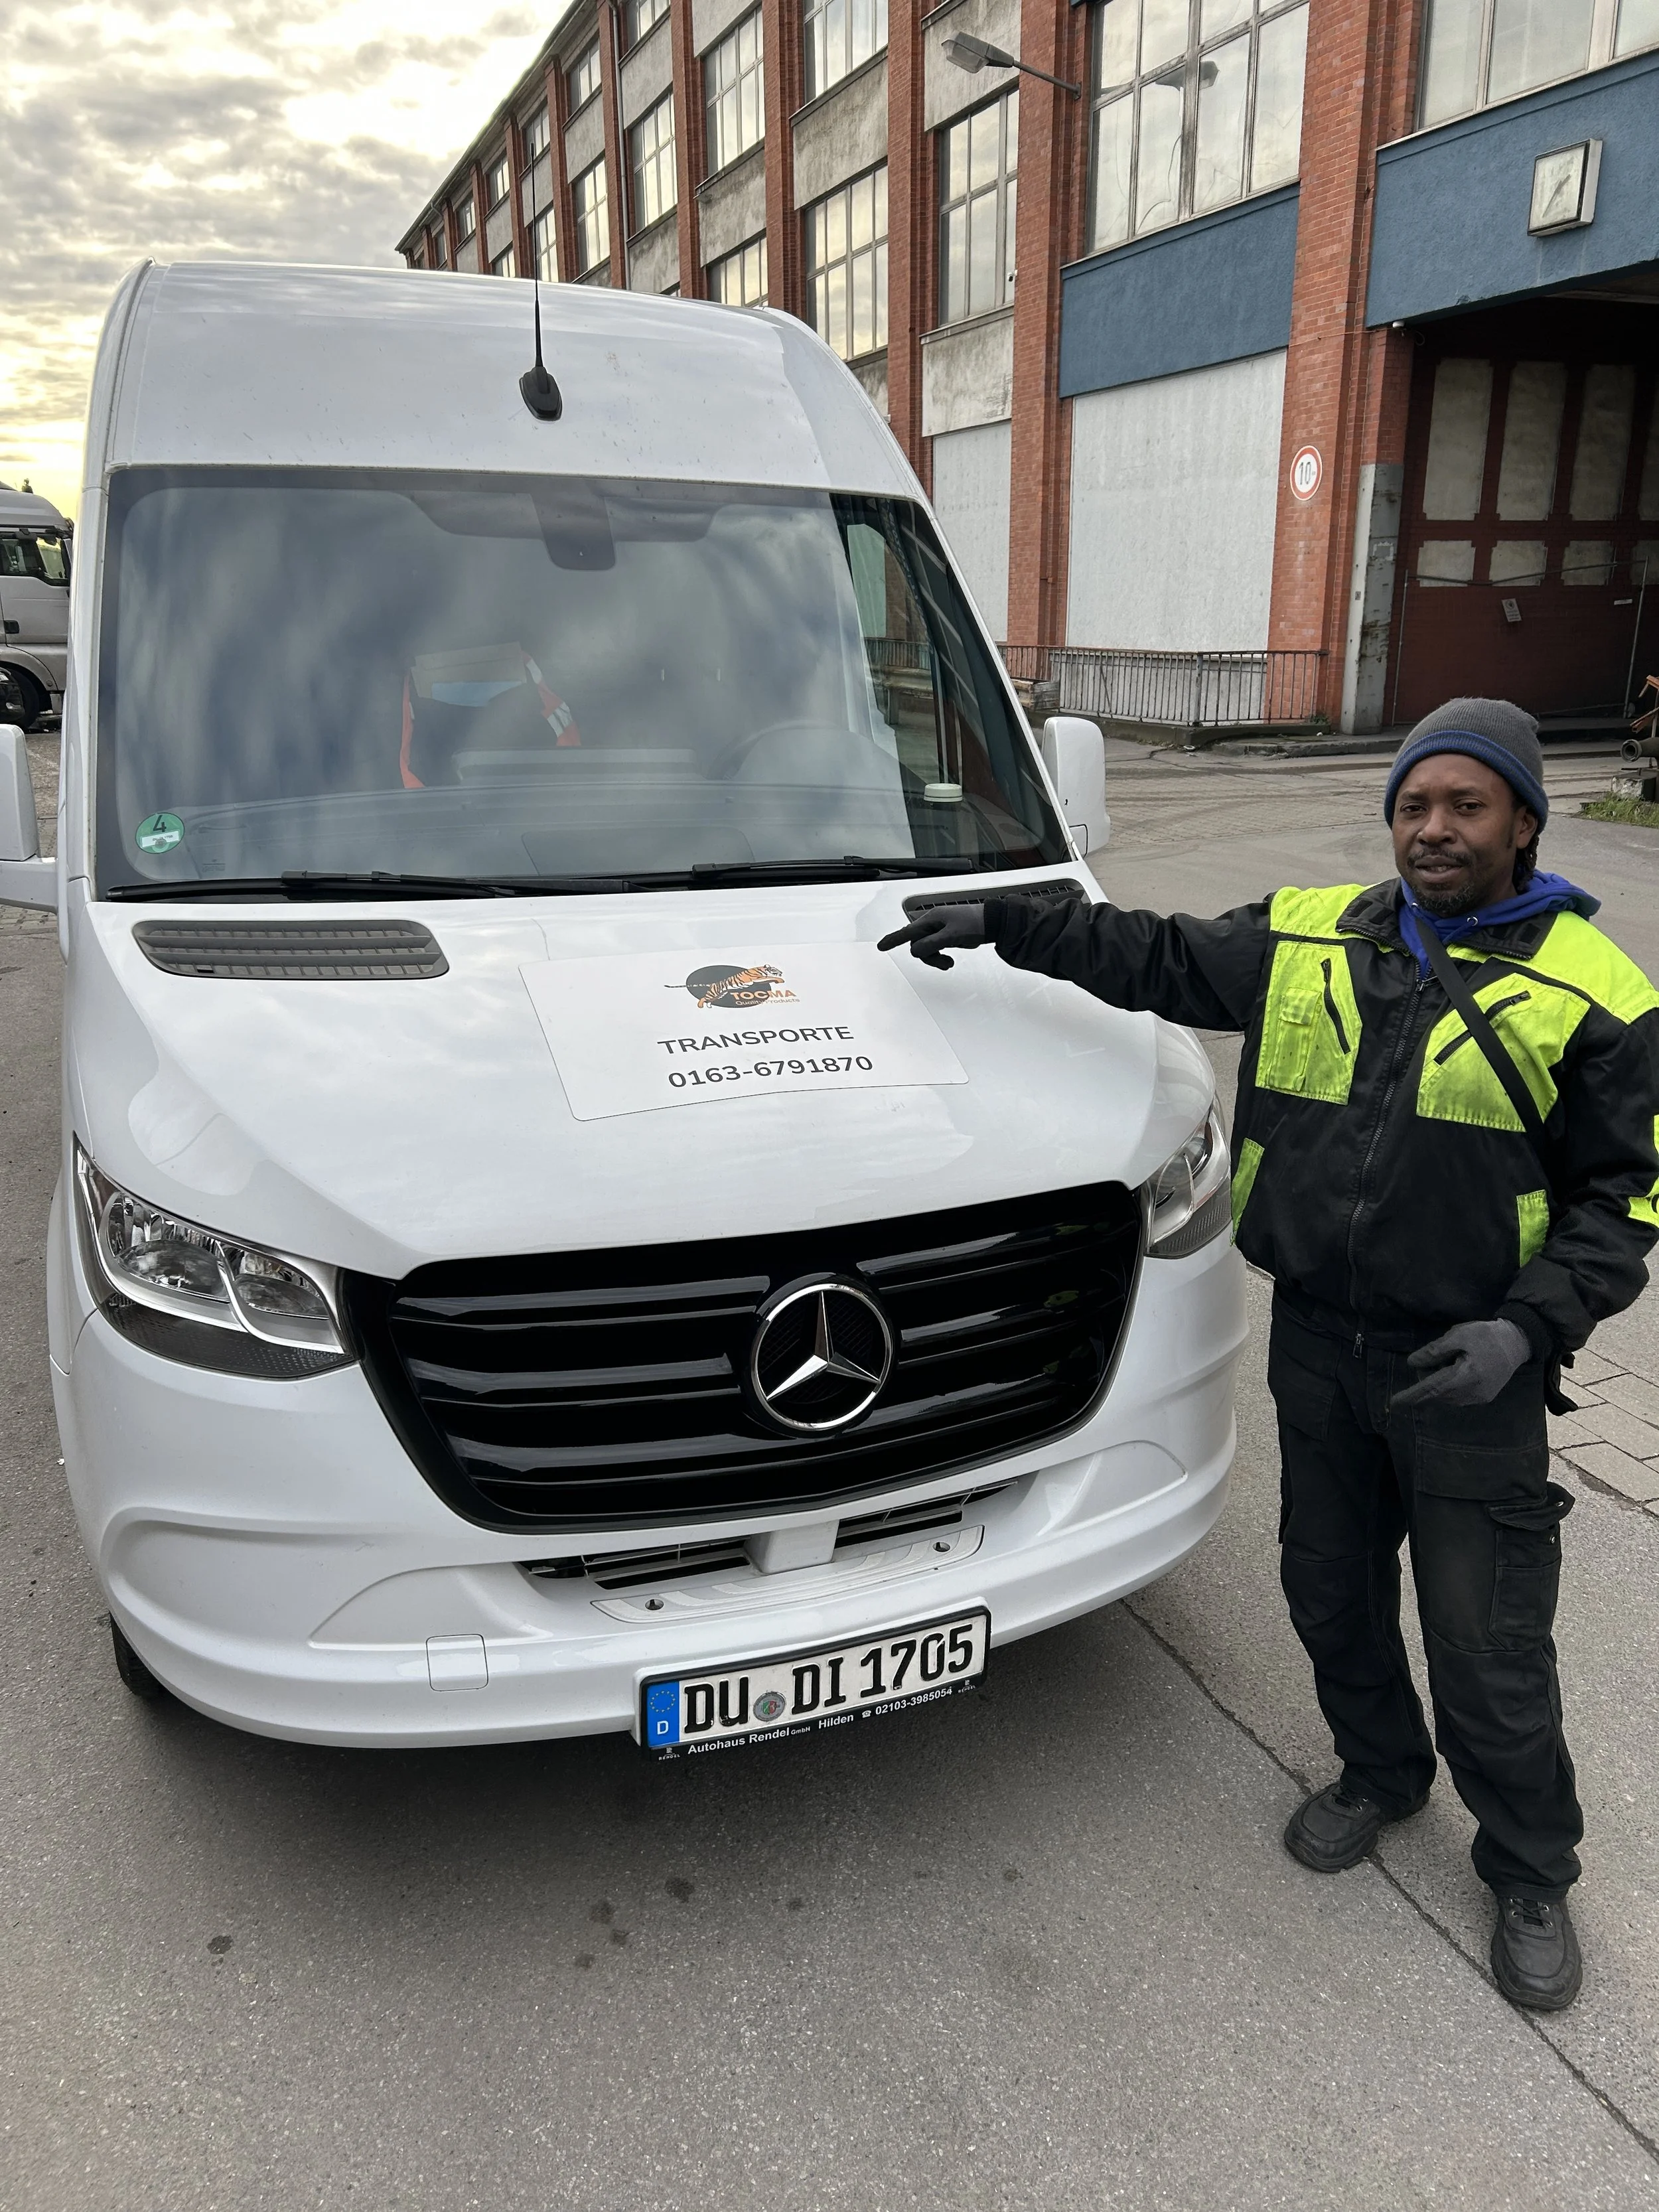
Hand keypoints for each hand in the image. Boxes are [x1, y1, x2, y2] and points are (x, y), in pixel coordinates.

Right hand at [877, 903, 988, 970]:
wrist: (992, 923)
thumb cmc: (975, 924)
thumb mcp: (951, 936)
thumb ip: (931, 944)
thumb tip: (915, 951)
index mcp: (931, 919)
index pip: (907, 931)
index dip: (893, 940)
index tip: (881, 946)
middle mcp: (932, 923)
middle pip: (917, 944)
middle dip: (928, 956)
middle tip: (943, 962)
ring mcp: (939, 930)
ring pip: (926, 949)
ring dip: (935, 959)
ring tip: (949, 962)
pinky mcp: (946, 936)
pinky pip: (935, 949)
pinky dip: (941, 956)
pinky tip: (950, 958)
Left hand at [1391, 1319, 1530, 1411]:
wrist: (1517, 1343)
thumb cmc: (1486, 1336)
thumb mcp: (1459, 1335)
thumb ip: (1434, 1351)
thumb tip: (1412, 1363)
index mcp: (1465, 1377)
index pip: (1430, 1389)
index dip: (1411, 1396)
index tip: (1393, 1403)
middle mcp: (1471, 1394)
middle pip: (1436, 1393)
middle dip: (1427, 1378)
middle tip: (1438, 1356)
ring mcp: (1478, 1398)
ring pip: (1445, 1396)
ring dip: (1439, 1382)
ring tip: (1453, 1360)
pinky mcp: (1483, 1398)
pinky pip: (1456, 1397)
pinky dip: (1450, 1385)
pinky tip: (1459, 1368)